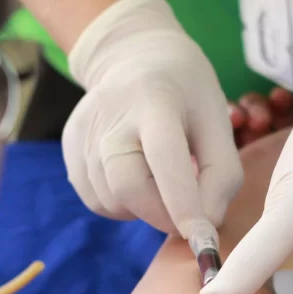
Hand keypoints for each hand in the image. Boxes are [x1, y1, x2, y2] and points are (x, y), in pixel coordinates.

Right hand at [62, 0, 242, 236]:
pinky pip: (97, 200)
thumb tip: (207, 225)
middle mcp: (111, 115)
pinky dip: (123, 204)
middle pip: (127, 186)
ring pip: (111, 200)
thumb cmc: (187, 93)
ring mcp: (84, 132)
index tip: (203, 237)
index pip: (165, 156)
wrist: (134, 56)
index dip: (183, 202)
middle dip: (162, 214)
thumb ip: (222, 174)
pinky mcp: (70, 149)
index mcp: (155, 99)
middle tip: (186, 216)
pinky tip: (137, 177)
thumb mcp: (218, 121)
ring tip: (160, 179)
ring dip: (143, 208)